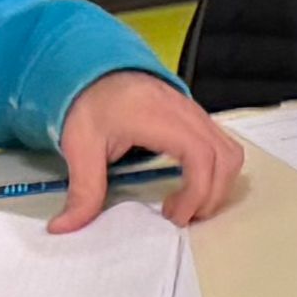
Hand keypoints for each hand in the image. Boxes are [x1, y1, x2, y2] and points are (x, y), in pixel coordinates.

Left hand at [52, 66, 247, 232]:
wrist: (96, 69)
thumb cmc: (90, 104)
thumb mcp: (79, 146)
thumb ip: (82, 189)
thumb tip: (65, 227)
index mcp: (160, 118)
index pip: (200, 156)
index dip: (197, 192)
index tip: (174, 216)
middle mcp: (187, 113)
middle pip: (225, 158)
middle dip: (211, 196)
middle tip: (180, 217)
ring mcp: (197, 113)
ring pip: (231, 152)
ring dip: (218, 184)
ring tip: (188, 203)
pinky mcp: (198, 118)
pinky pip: (224, 146)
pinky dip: (217, 172)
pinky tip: (190, 185)